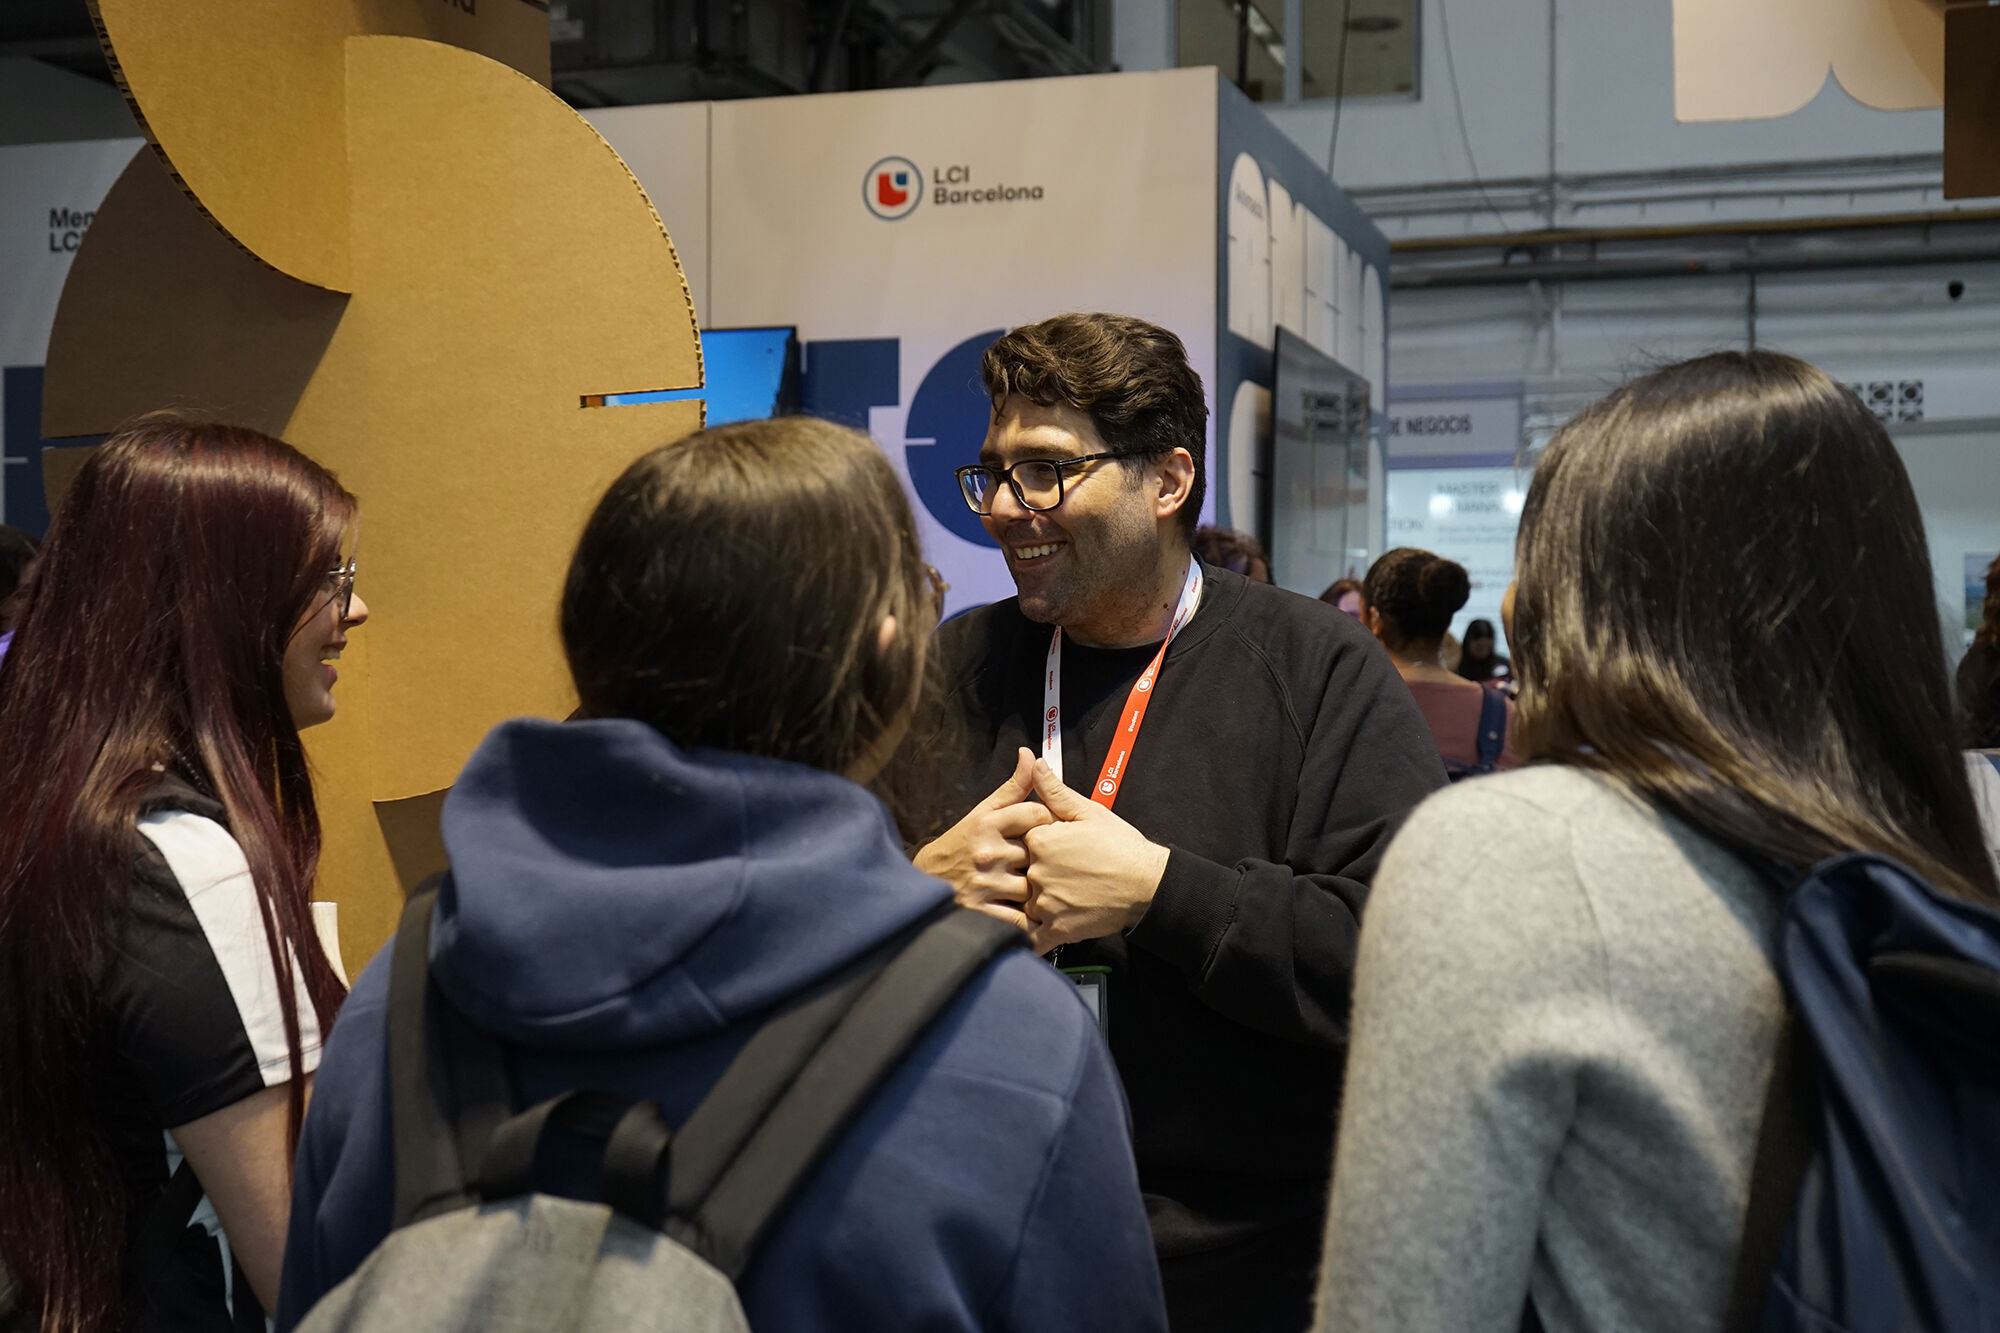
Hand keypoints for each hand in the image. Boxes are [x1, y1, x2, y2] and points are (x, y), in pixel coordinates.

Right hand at [913, 747, 1053, 933]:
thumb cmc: (960, 845)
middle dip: (1048, 857)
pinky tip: (1036, 914)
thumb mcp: (983, 812)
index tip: (1048, 830)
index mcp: (988, 823)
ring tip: (1044, 888)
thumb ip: (1013, 787)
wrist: (924, 882)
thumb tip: (1031, 755)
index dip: (1049, 821)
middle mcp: (987, 852)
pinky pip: (1022, 919)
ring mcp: (985, 883)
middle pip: (1040, 851)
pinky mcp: (983, 912)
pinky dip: (1032, 919)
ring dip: (1041, 889)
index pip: (1038, 814)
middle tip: (1052, 862)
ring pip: (1035, 886)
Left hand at [1022, 759, 1171, 953]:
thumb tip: (1035, 762)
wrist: (1148, 884)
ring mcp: (1045, 903)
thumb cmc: (1121, 846)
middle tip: (1056, 875)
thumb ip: (1054, 790)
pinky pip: (1032, 937)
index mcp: (1039, 841)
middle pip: (1020, 873)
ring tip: (1055, 899)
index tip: (1048, 850)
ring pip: (1024, 904)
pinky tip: (1038, 931)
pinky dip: (1030, 937)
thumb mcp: (1088, 811)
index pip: (1020, 843)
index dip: (1033, 846)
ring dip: (1032, 904)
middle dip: (1031, 874)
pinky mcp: (1057, 929)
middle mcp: (1036, 873)